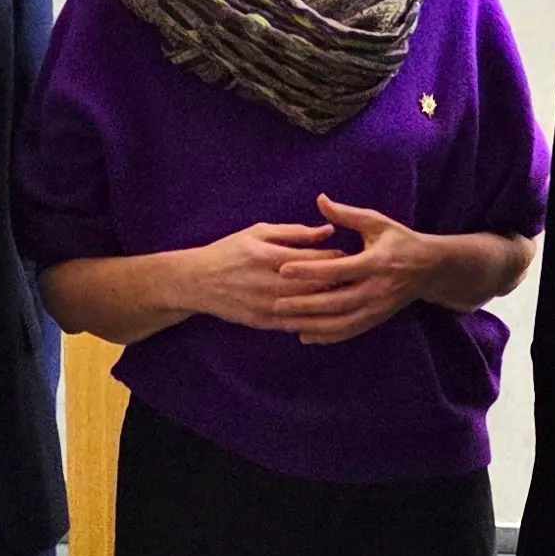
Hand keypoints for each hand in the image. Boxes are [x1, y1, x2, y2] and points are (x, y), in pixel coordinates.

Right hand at [189, 220, 340, 328]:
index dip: (337, 258)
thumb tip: (329, 231)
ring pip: (309, 308)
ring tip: (347, 295)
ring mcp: (265, 305)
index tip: (352, 256)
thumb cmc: (230, 250)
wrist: (197, 281)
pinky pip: (295, 324)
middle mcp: (268, 283)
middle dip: (339, 282)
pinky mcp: (262, 322)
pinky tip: (327, 315)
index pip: (314, 258)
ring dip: (330, 303)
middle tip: (357, 277)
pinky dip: (313, 320)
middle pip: (316, 285)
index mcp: (269, 256)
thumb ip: (295, 232)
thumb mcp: (259, 232)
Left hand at [273, 196, 436, 345]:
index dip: (310, 270)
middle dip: (305, 304)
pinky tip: (304, 335)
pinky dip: (326, 336)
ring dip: (311, 324)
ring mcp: (377, 308)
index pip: (338, 268)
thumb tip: (320, 200)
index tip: (283, 269)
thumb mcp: (377, 223)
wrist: (430, 268)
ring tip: (284, 322)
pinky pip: (349, 331)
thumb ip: (347, 214)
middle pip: (337, 301)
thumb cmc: (399, 241)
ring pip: (341, 322)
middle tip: (276, 303)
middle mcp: (377, 289)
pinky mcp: (376, 319)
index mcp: (376, 262)